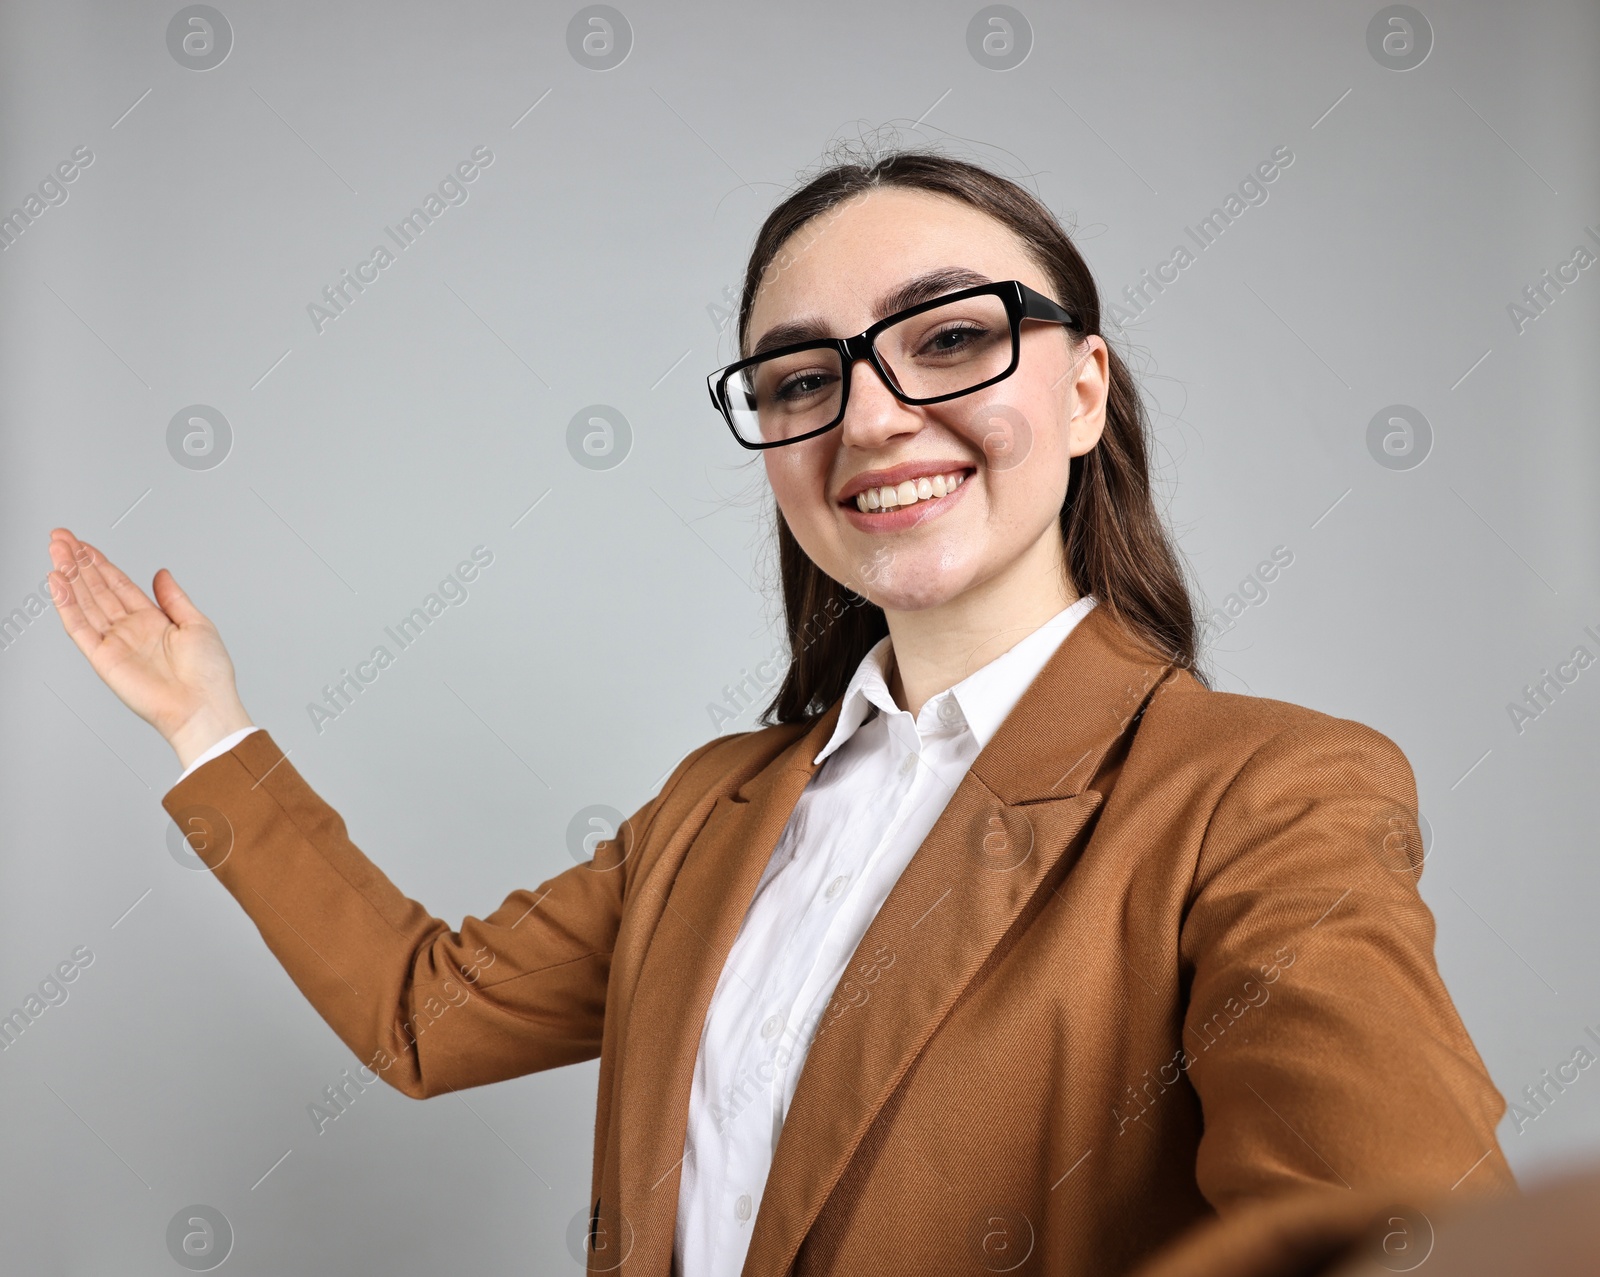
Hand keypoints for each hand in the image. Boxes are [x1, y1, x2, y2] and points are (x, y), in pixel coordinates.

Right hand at [46, 527, 253, 769]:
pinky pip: (80, 627)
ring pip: (85, 602)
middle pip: (97, 589)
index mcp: (153, 621)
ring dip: (69, 576)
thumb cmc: (209, 675)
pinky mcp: (103, 658)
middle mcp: (130, 630)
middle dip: (78, 562)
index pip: (119, 585)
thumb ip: (174, 597)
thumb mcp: (198, 624)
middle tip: (60, 538)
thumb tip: (162, 574)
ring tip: (56, 550)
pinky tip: (57, 582)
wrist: (203, 707)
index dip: (100, 564)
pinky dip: (67, 605)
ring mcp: (115, 643)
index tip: (83, 544)